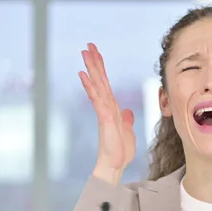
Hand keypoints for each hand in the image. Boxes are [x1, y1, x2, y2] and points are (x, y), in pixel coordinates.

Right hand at [79, 43, 135, 182]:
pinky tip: (83, 75)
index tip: (97, 54)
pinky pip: (97, 99)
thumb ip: (126, 120)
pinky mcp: (104, 118)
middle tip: (88, 45)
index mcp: (112, 108)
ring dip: (91, 69)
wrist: (116, 164)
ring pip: (97, 85)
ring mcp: (104, 111)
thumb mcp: (128, 131)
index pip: (106, 84)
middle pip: (100, 80)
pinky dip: (90, 86)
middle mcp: (106, 106)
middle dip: (94, 62)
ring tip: (84, 53)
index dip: (102, 69)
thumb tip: (127, 111)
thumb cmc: (120, 151)